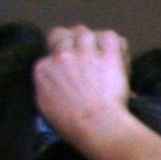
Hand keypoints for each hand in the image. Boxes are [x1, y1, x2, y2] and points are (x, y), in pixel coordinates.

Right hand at [33, 27, 133, 149]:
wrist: (96, 126)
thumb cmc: (71, 125)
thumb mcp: (45, 106)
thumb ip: (46, 87)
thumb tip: (53, 81)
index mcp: (43, 68)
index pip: (51, 50)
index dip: (64, 55)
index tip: (74, 67)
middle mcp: (61, 55)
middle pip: (65, 34)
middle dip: (74, 41)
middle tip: (87, 55)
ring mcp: (85, 54)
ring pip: (85, 33)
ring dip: (94, 42)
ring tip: (104, 55)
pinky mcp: (108, 56)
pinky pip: (110, 36)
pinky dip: (116, 44)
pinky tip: (117, 55)